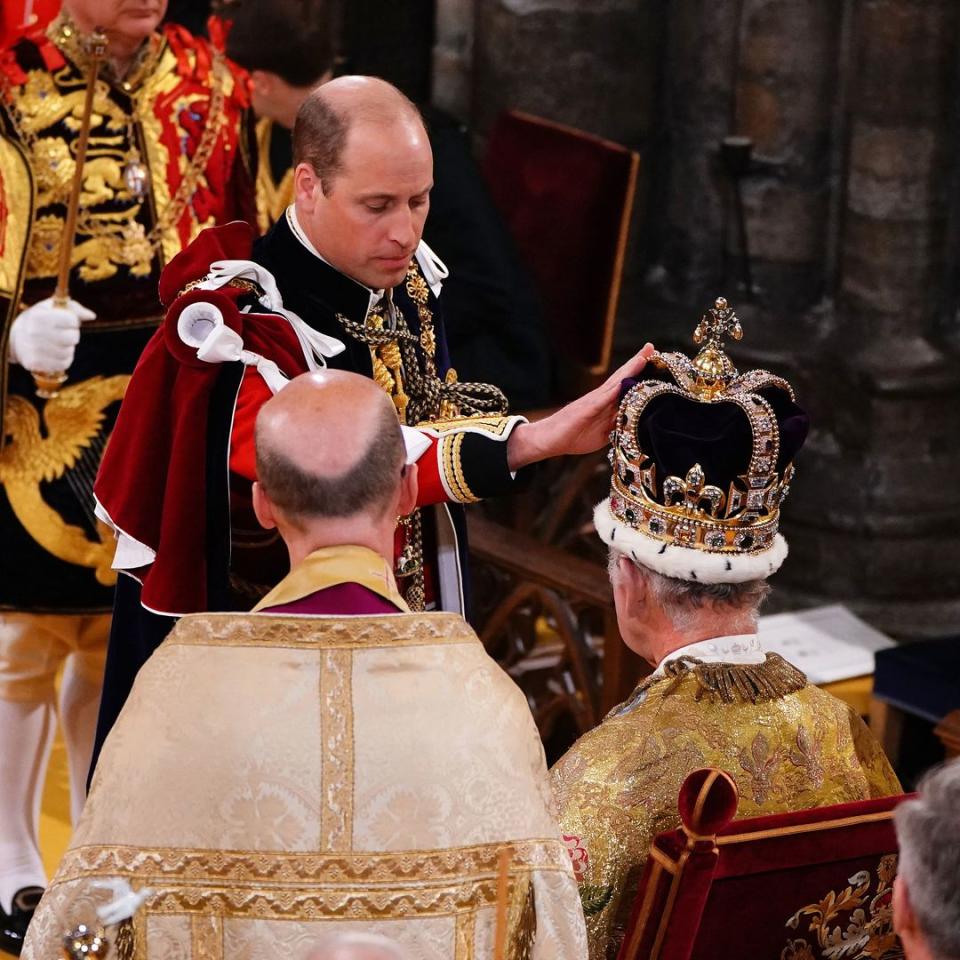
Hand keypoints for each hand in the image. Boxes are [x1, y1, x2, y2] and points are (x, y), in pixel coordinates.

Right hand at [7, 297, 94, 372]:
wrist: (16, 337)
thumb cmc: (40, 319)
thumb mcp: (53, 308)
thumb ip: (74, 309)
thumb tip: (92, 316)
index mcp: (39, 316)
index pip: (71, 320)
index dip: (72, 321)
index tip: (65, 321)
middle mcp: (34, 332)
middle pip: (73, 338)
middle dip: (72, 336)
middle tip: (62, 334)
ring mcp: (34, 349)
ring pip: (69, 352)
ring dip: (68, 349)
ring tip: (57, 343)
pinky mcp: (35, 363)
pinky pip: (63, 364)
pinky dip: (63, 360)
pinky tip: (54, 354)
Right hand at [507, 343, 656, 470]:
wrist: (548, 440)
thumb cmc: (572, 437)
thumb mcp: (602, 434)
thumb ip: (616, 426)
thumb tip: (633, 422)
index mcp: (604, 404)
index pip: (624, 385)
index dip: (637, 372)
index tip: (651, 359)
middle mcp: (599, 398)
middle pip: (622, 377)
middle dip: (637, 362)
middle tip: (651, 346)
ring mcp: (593, 401)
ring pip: (616, 382)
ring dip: (630, 368)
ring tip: (644, 355)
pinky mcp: (586, 408)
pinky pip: (605, 397)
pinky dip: (617, 387)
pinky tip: (627, 378)